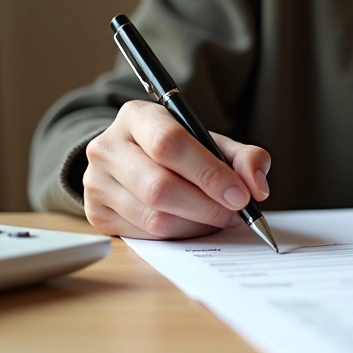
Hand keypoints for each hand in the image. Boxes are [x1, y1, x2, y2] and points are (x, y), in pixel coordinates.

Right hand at [82, 100, 270, 238]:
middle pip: (159, 187)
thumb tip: (257, 187)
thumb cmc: (178, 150)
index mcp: (136, 117)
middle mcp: (107, 147)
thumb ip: (244, 157)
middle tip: (235, 213)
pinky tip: (193, 223)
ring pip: (153, 217)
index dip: (209, 173)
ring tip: (218, 217)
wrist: (134, 159)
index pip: (169, 144)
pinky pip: (145, 235)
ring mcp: (96, 182)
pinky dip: (178, 235)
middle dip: (207, 206)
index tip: (240, 195)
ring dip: (196, 224)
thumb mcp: (211, 142)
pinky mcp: (95, 213)